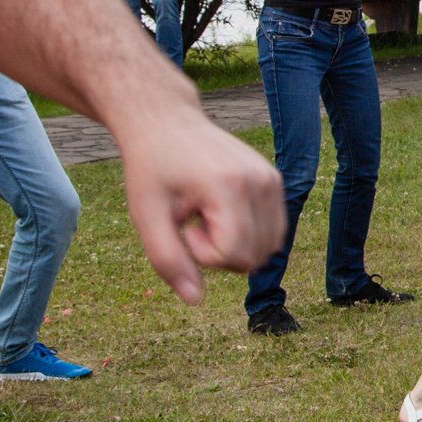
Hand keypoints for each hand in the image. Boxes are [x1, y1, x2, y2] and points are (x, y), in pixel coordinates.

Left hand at [110, 104, 286, 302]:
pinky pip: (272, 230)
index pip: (235, 254)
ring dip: (236, 246)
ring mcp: (272, 178)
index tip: (182, 226)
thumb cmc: (151, 168)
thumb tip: (194, 300)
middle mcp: (260, 180)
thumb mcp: (146, 215)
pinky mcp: (275, 179)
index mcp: (229, 186)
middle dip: (220, 253)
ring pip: (269, 247)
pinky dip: (247, 234)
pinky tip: (219, 211)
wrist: (166, 121)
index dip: (203, 255)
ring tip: (207, 216)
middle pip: (255, 256)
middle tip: (192, 222)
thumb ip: (168, 261)